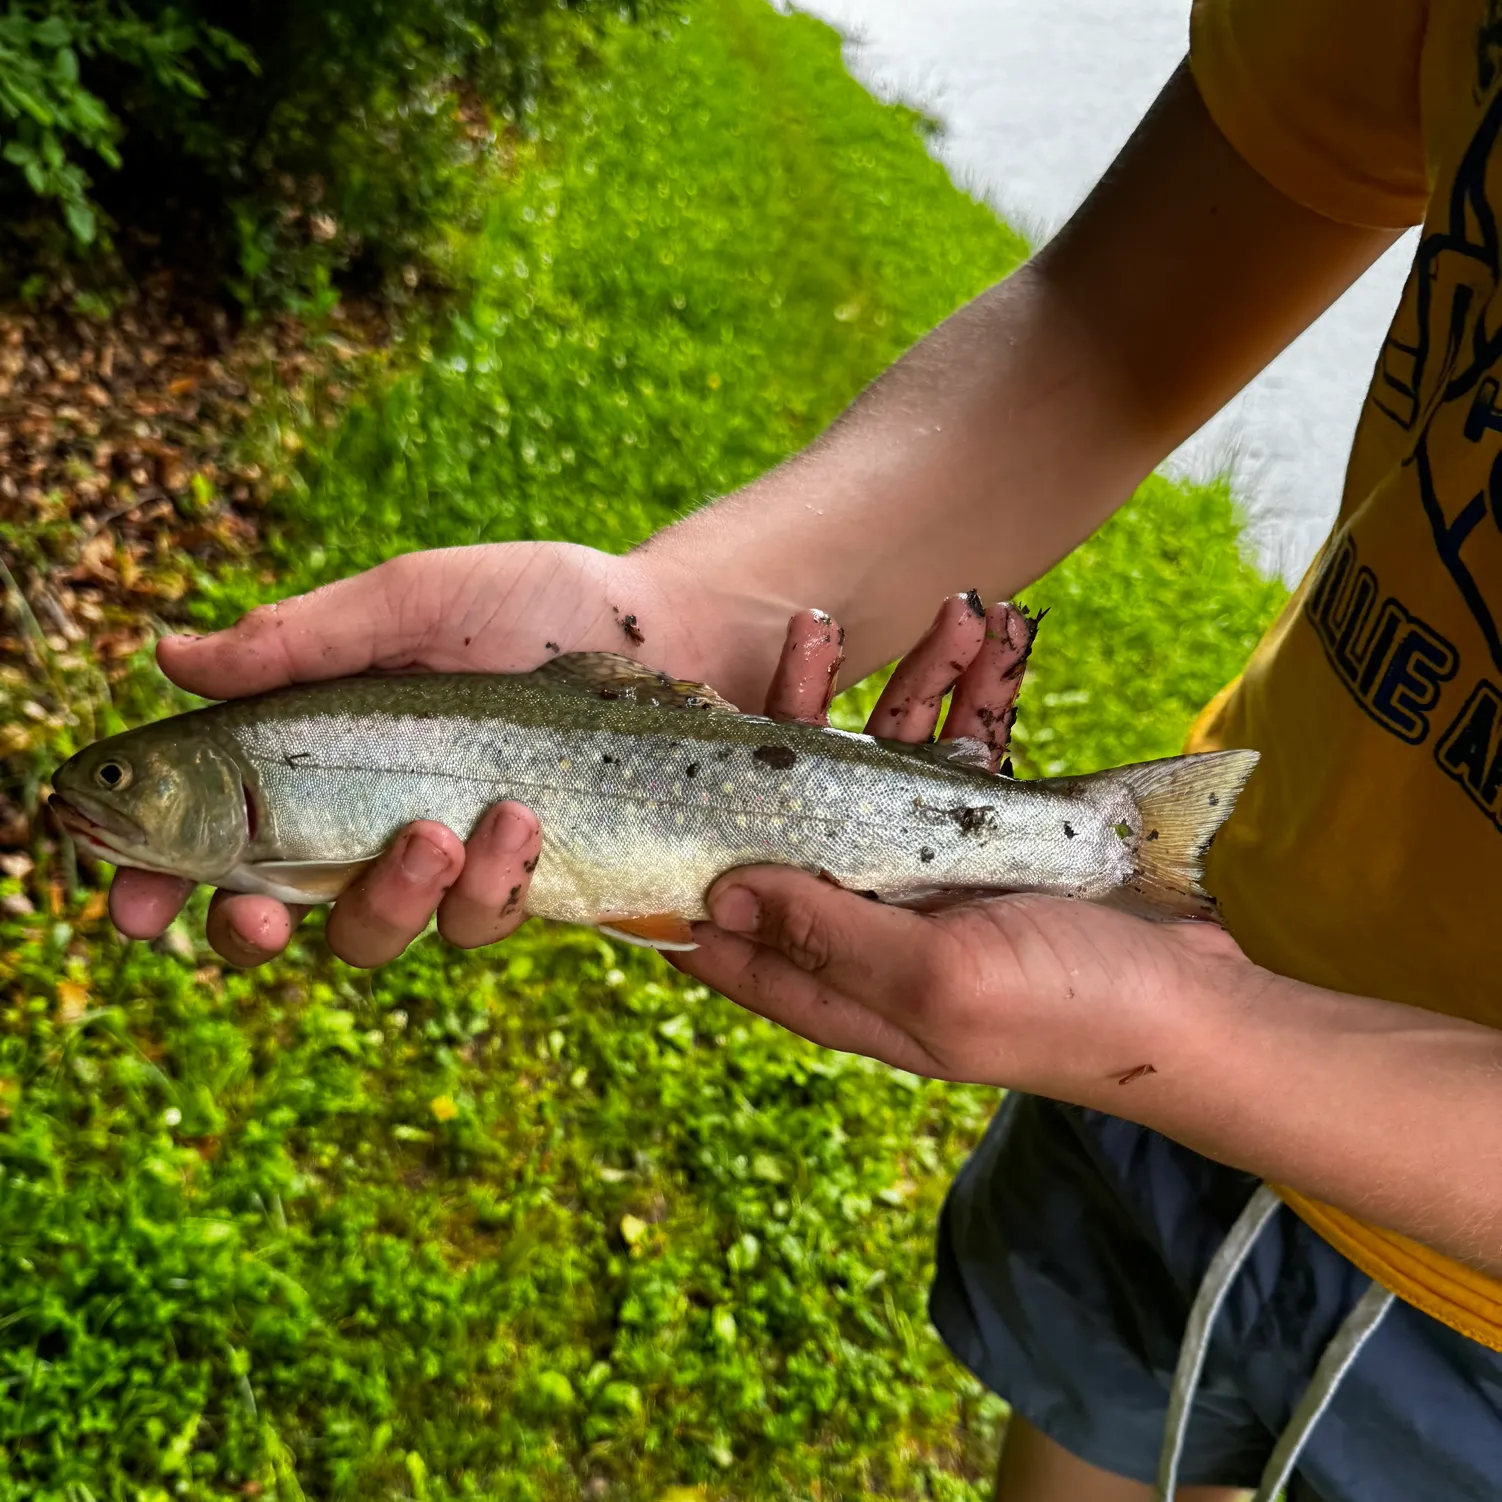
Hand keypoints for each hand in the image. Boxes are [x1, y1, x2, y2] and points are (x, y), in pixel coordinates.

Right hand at [109, 540, 778, 967]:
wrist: (671, 635)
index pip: (210, 833)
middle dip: (255, 931)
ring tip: (446, 825)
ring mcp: (448, 863)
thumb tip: (170, 656)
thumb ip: (304, 639)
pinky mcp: (525, 886)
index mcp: (319, 755)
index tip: (134, 905)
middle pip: (275, 915)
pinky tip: (520, 822)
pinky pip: (481, 925)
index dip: (157, 880)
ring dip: (394, 895)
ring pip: (378, 934)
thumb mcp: (417, 600)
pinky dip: (490, 886)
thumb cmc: (538, 604)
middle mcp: (369, 821)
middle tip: (263, 915)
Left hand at [670, 597, 1257, 1096]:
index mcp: (840, 978)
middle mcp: (869, 919)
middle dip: (804, 715)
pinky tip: (1000, 635)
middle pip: (798, 813)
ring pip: (886, 761)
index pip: (730, 928)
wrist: (1197, 1004)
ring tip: (957, 612)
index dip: (684, 863)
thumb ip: (830, 938)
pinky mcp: (986, 834)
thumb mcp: (938, 983)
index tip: (652, 778)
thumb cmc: (1069, 1014)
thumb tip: (721, 893)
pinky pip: (966, 750)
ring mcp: (927, 870)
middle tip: (812, 635)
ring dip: (915, 681)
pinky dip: (982, 692)